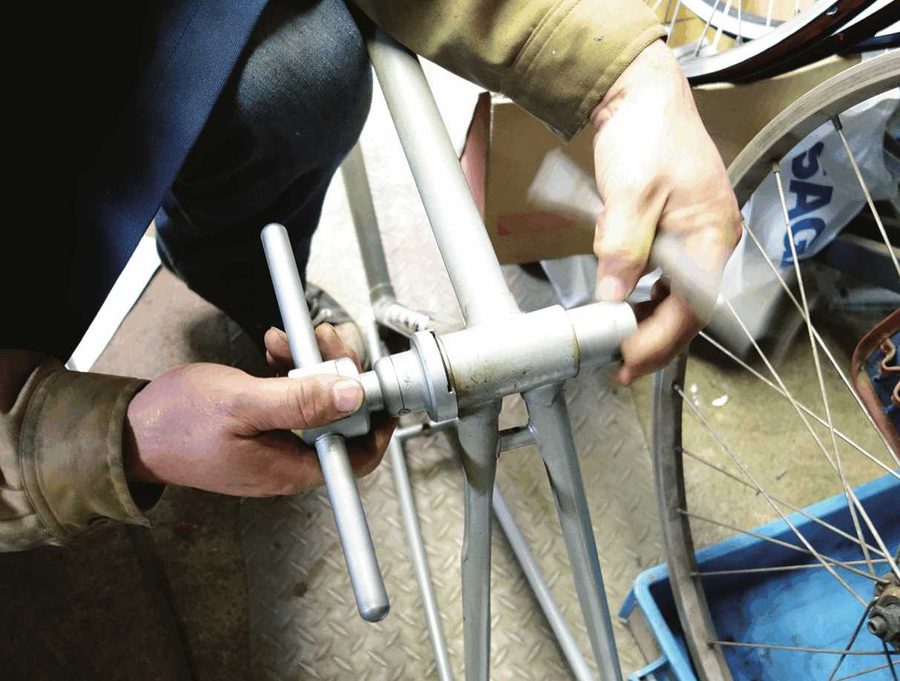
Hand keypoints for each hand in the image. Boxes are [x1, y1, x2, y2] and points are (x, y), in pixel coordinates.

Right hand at [124, 324, 393, 495]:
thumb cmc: (176, 424)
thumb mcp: (242, 404)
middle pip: (339, 420)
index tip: (376, 380)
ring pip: (315, 404)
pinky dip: (288, 372)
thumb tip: (353, 396)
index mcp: (291, 468)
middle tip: (323, 340)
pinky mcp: (262, 430)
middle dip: (337, 375)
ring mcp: (275, 446)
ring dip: (310, 367)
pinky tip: (274, 349)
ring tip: (289, 338)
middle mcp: (289, 462)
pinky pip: (290, 400)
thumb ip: (300, 402)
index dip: (375, 419)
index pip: (357, 454)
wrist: (131, 432)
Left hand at [590, 40, 740, 383]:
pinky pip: (662, 274)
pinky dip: (641, 292)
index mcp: (712, 235)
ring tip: (617, 340)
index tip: (628, 358)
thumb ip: (623, 248)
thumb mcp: (631, 195)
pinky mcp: (674, 230)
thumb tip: (613, 297)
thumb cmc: (648, 133)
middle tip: (621, 364)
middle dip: (654, 339)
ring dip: (646, 319)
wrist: (640, 95)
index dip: (660, 339)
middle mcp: (710, 241)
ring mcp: (694, 236)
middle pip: (687, 308)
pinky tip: (622, 300)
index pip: (692, 307)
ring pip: (674, 295)